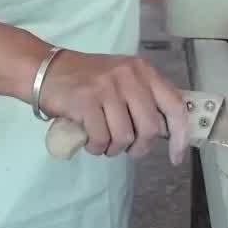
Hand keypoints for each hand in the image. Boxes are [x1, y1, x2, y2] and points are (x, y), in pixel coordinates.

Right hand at [34, 50, 190, 163]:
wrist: (46, 70)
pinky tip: (90, 140)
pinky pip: (101, 139)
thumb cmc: (87, 80)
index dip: (180, 135)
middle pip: (150, 128)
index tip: (176, 156)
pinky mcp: (86, 101)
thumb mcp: (122, 79)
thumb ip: (144, 98)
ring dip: (114, 148)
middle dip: (140, 147)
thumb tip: (167, 132)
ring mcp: (107, 87)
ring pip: (125, 137)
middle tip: (127, 149)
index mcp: (142, 70)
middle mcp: (128, 76)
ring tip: (104, 141)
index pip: (174, 104)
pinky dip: (96, 147)